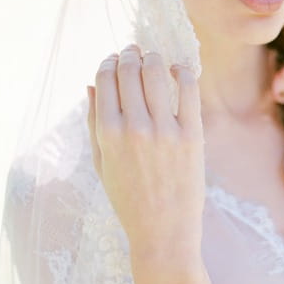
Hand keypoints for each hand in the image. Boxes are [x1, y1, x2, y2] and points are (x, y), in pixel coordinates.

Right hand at [87, 45, 204, 266]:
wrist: (163, 231)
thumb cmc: (129, 199)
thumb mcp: (102, 163)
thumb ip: (94, 122)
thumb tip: (91, 85)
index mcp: (107, 134)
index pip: (105, 80)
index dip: (108, 63)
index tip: (113, 59)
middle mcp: (134, 128)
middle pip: (130, 71)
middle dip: (129, 55)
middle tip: (134, 52)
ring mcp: (164, 130)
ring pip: (156, 73)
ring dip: (153, 58)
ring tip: (153, 58)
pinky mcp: (192, 135)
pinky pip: (188, 89)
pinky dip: (182, 71)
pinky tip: (178, 70)